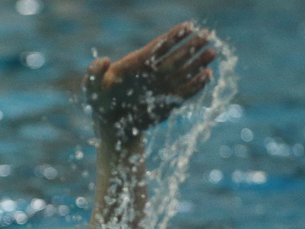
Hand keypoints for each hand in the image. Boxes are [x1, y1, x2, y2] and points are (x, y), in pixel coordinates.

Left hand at [85, 22, 215, 138]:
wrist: (110, 126)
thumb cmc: (100, 103)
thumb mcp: (91, 88)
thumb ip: (94, 73)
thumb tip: (104, 61)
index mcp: (138, 63)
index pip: (159, 47)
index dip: (173, 37)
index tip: (188, 26)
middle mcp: (153, 72)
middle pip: (176, 56)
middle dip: (192, 46)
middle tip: (208, 35)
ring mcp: (162, 87)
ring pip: (184, 72)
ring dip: (199, 63)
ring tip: (213, 52)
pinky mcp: (167, 102)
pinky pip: (184, 93)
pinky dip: (195, 86)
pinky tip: (207, 76)